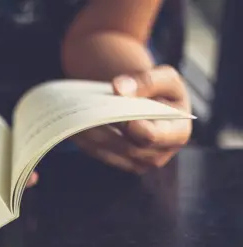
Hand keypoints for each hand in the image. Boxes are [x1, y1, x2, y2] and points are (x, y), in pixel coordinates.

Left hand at [72, 65, 191, 173]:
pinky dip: (85, 139)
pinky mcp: (121, 163)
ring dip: (89, 134)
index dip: (130, 124)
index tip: (114, 107)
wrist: (152, 103)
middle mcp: (160, 154)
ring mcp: (139, 163)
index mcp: (178, 133)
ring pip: (107, 152)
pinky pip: (98, 154)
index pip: (150, 135)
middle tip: (85, 110)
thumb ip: (147, 81)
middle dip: (104, 127)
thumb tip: (120, 89)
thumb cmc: (163, 91)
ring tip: (76, 114)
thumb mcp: (166, 78)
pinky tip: (74, 122)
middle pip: (125, 147)